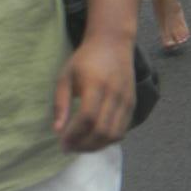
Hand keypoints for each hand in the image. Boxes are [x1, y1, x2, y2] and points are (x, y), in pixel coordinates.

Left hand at [53, 34, 135, 152]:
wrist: (113, 42)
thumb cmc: (85, 59)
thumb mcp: (66, 76)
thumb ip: (61, 103)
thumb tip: (57, 131)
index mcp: (96, 84)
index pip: (87, 118)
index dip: (74, 135)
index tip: (62, 142)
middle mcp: (115, 92)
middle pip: (102, 130)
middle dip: (83, 145)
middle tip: (69, 147)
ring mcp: (126, 98)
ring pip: (115, 134)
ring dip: (96, 146)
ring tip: (82, 145)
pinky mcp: (132, 102)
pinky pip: (123, 129)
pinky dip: (109, 139)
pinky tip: (96, 137)